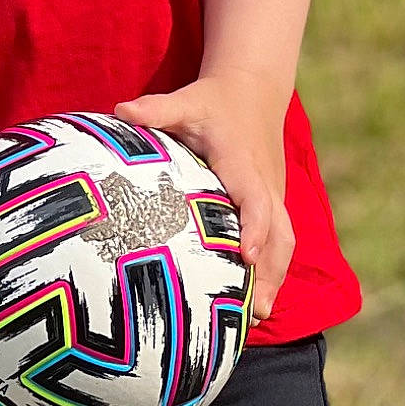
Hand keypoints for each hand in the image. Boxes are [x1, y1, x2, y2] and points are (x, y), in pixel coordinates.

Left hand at [113, 73, 293, 323]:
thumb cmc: (213, 101)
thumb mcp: (186, 101)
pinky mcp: (274, 202)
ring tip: (260, 315)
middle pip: (279, 232)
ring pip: (285, 240)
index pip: (254, 198)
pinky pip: (281, 239)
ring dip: (275, 276)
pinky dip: (274, 268)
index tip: (245, 255)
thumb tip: (120, 110)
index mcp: (242, 162)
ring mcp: (274, 194)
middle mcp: (265, 183)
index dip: (253, 226)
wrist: (255, 90)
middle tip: (256, 309)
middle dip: (270, 270)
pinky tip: (257, 298)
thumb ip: (155, 109)